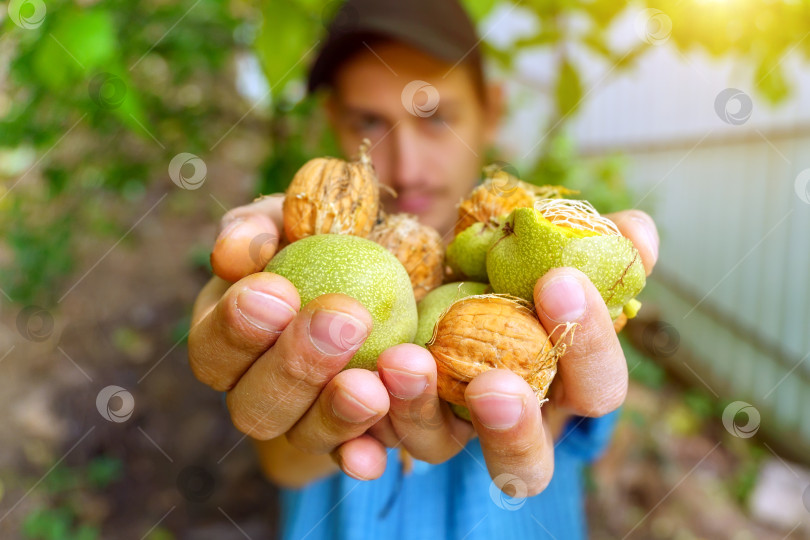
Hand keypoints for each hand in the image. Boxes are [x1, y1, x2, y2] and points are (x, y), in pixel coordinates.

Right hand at [188, 195, 393, 480]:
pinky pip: (360, 459)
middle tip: (344, 320)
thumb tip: (233, 255)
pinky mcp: (362, 438)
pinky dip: (367, 457)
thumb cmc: (329, 237)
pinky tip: (378, 452)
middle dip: (296, 366)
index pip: (213, 351)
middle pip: (255, 408)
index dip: (237, 330)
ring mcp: (309, 423)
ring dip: (336, 414)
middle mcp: (261, 393)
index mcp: (230, 340)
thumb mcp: (293, 218)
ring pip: (306, 438)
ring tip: (372, 383)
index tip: (278, 292)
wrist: (397, 266)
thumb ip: (258, 228)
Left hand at [364, 209, 658, 495]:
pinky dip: (361, 447)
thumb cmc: (508, 280)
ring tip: (401, 361)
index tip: (558, 281)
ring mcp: (446, 431)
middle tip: (492, 384)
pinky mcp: (389, 425)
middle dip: (510, 426)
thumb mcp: (546, 257)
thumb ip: (594, 247)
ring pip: (437, 447)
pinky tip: (350, 439)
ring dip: (419, 411)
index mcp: (561, 388)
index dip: (587, 344)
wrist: (429, 289)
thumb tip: (637, 228)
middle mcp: (508, 425)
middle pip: (525, 461)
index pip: (596, 388)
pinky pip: (374, 448)